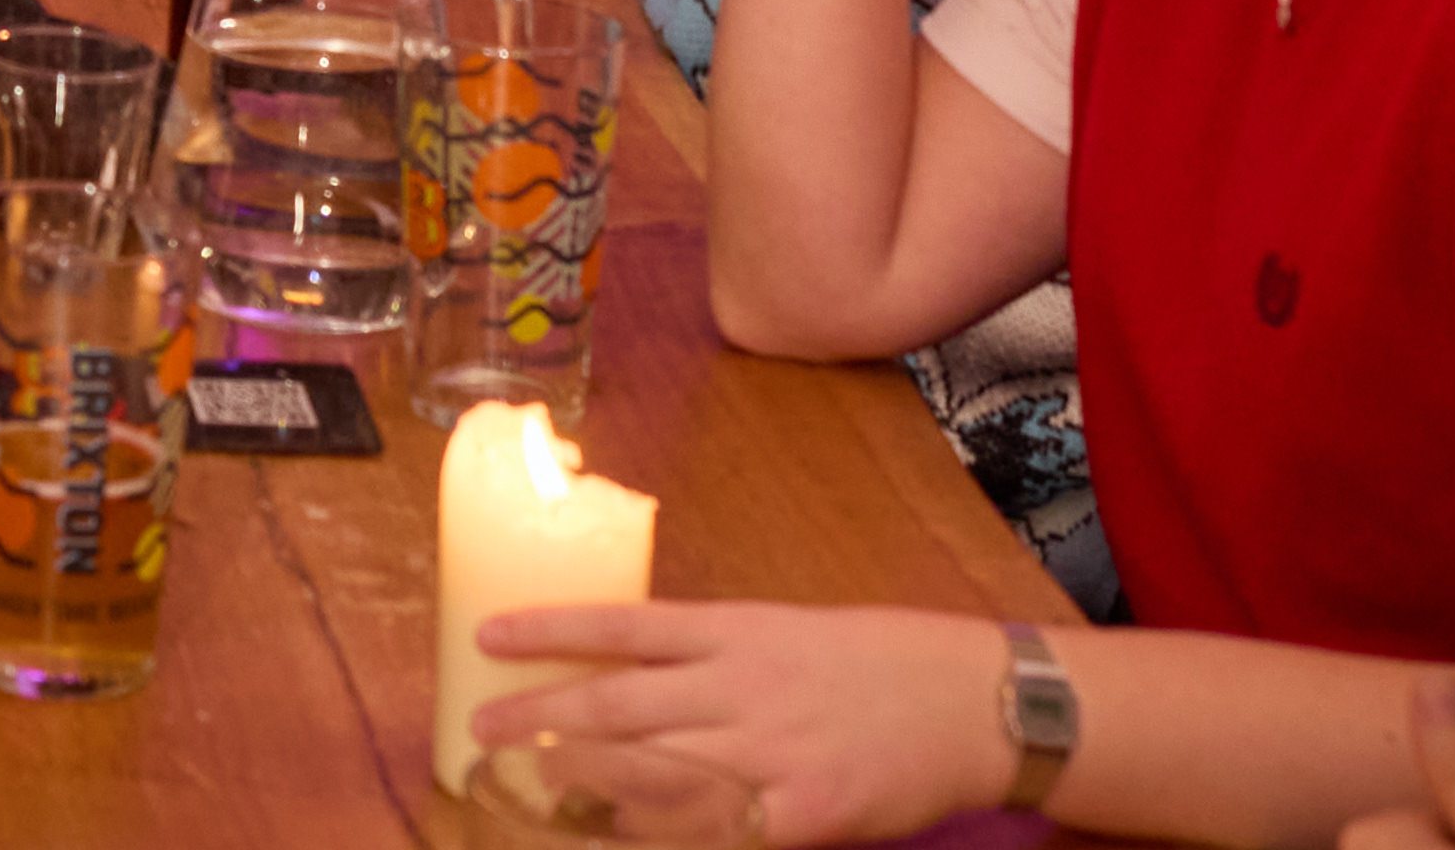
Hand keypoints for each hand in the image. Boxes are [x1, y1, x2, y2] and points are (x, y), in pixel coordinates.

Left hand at [468, 596, 1013, 831]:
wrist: (971, 701)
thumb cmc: (881, 662)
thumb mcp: (789, 636)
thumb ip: (717, 659)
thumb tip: (638, 677)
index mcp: (738, 630)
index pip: (624, 626)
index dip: (552, 631)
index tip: (489, 637)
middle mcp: (742, 685)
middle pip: (620, 703)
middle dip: (544, 717)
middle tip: (483, 730)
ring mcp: (769, 752)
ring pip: (653, 769)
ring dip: (585, 781)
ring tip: (528, 787)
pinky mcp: (802, 813)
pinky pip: (714, 830)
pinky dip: (662, 835)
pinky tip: (618, 836)